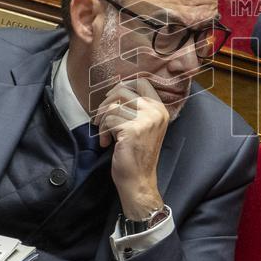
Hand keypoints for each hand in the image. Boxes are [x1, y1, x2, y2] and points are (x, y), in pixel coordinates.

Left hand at [94, 78, 167, 218]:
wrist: (139, 179)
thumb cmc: (137, 153)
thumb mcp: (143, 125)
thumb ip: (136, 107)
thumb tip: (116, 87)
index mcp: (160, 109)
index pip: (142, 81)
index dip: (123, 86)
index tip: (113, 99)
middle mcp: (155, 112)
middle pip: (122, 90)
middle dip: (106, 103)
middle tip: (101, 118)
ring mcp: (145, 120)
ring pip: (112, 107)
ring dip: (102, 121)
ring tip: (104, 133)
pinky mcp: (132, 130)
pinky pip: (108, 121)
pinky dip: (102, 132)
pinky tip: (107, 143)